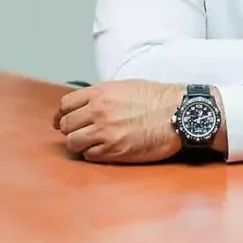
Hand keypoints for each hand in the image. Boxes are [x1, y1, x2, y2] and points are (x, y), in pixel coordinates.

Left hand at [52, 80, 184, 163]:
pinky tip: (104, 150)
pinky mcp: (114, 150)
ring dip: (79, 144)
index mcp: (100, 93)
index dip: (64, 114)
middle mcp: (99, 111)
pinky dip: (93, 154)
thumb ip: (102, 96)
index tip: (65, 120)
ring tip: (91, 144)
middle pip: (66, 125)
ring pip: (73, 143)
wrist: (178, 113)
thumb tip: (86, 106)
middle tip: (80, 133)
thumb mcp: (125, 87)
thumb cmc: (157, 99)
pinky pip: (89, 156)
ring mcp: (105, 132)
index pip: (65, 104)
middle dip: (71, 130)